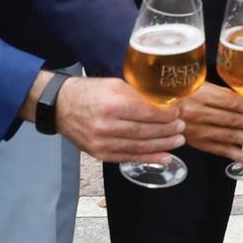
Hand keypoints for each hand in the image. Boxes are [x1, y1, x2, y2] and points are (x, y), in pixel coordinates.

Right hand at [51, 76, 185, 162]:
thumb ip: (136, 95)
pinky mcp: (100, 154)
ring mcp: (102, 143)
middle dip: (167, 130)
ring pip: (139, 146)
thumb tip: (163, 102)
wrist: (60, 107)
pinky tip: (164, 156)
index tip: (178, 112)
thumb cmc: (89, 92)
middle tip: (182, 127)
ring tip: (178, 140)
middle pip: (145, 131)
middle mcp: (106, 126)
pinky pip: (129, 158)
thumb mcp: (113, 84)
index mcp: (111, 105)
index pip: (146, 112)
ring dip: (162, 145)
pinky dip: (148, 158)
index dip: (165, 114)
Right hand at [178, 82, 242, 171]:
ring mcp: (197, 130)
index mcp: (198, 93)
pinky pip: (220, 151)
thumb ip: (221, 90)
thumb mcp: (195, 82)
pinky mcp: (197, 143)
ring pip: (228, 136)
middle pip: (231, 120)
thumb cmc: (178, 91)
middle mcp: (197, 113)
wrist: (154, 107)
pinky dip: (237, 157)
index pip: (229, 102)